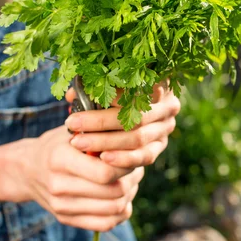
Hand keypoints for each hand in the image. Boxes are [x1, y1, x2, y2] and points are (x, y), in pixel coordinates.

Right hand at [8, 126, 143, 231]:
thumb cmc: (58, 145)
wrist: (27, 170)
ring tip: (130, 182)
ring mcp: (61, 206)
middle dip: (132, 180)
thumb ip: (99, 136)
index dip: (126, 165)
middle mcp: (59, 185)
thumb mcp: (73, 132)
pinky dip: (121, 213)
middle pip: (114, 192)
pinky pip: (105, 224)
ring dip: (129, 195)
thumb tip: (133, 142)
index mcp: (60, 159)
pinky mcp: (66, 219)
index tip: (130, 155)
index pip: (105, 172)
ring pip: (114, 209)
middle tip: (136, 169)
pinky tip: (121, 198)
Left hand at [65, 84, 180, 169]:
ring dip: (106, 142)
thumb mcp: (109, 82)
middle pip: (135, 115)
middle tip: (72, 124)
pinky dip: (123, 158)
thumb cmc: (116, 91)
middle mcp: (168, 106)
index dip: (114, 92)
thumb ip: (95, 84)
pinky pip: (144, 156)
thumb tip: (74, 95)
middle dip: (100, 121)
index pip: (138, 86)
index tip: (87, 95)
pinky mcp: (159, 148)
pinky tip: (103, 158)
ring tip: (79, 143)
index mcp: (160, 81)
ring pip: (138, 138)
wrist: (127, 113)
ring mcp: (165, 129)